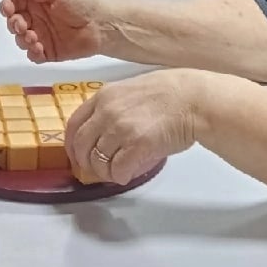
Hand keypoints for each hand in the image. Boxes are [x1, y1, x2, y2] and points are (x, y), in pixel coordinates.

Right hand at [0, 0, 110, 62]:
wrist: (103, 25)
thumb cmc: (83, 2)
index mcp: (37, 1)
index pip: (14, 3)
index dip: (7, 6)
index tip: (8, 9)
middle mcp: (37, 18)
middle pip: (14, 22)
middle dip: (14, 24)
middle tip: (23, 26)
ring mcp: (42, 36)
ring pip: (21, 40)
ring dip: (22, 39)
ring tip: (35, 38)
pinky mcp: (49, 52)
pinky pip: (33, 55)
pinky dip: (32, 53)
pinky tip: (39, 49)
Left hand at [66, 70, 203, 184]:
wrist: (194, 99)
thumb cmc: (171, 94)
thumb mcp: (132, 90)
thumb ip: (113, 106)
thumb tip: (103, 130)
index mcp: (104, 96)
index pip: (74, 124)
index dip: (72, 145)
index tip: (76, 155)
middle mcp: (107, 111)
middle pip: (82, 145)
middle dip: (85, 162)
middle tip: (95, 170)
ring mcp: (121, 128)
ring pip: (98, 161)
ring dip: (104, 172)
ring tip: (115, 173)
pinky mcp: (137, 145)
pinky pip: (117, 169)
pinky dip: (119, 176)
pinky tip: (127, 175)